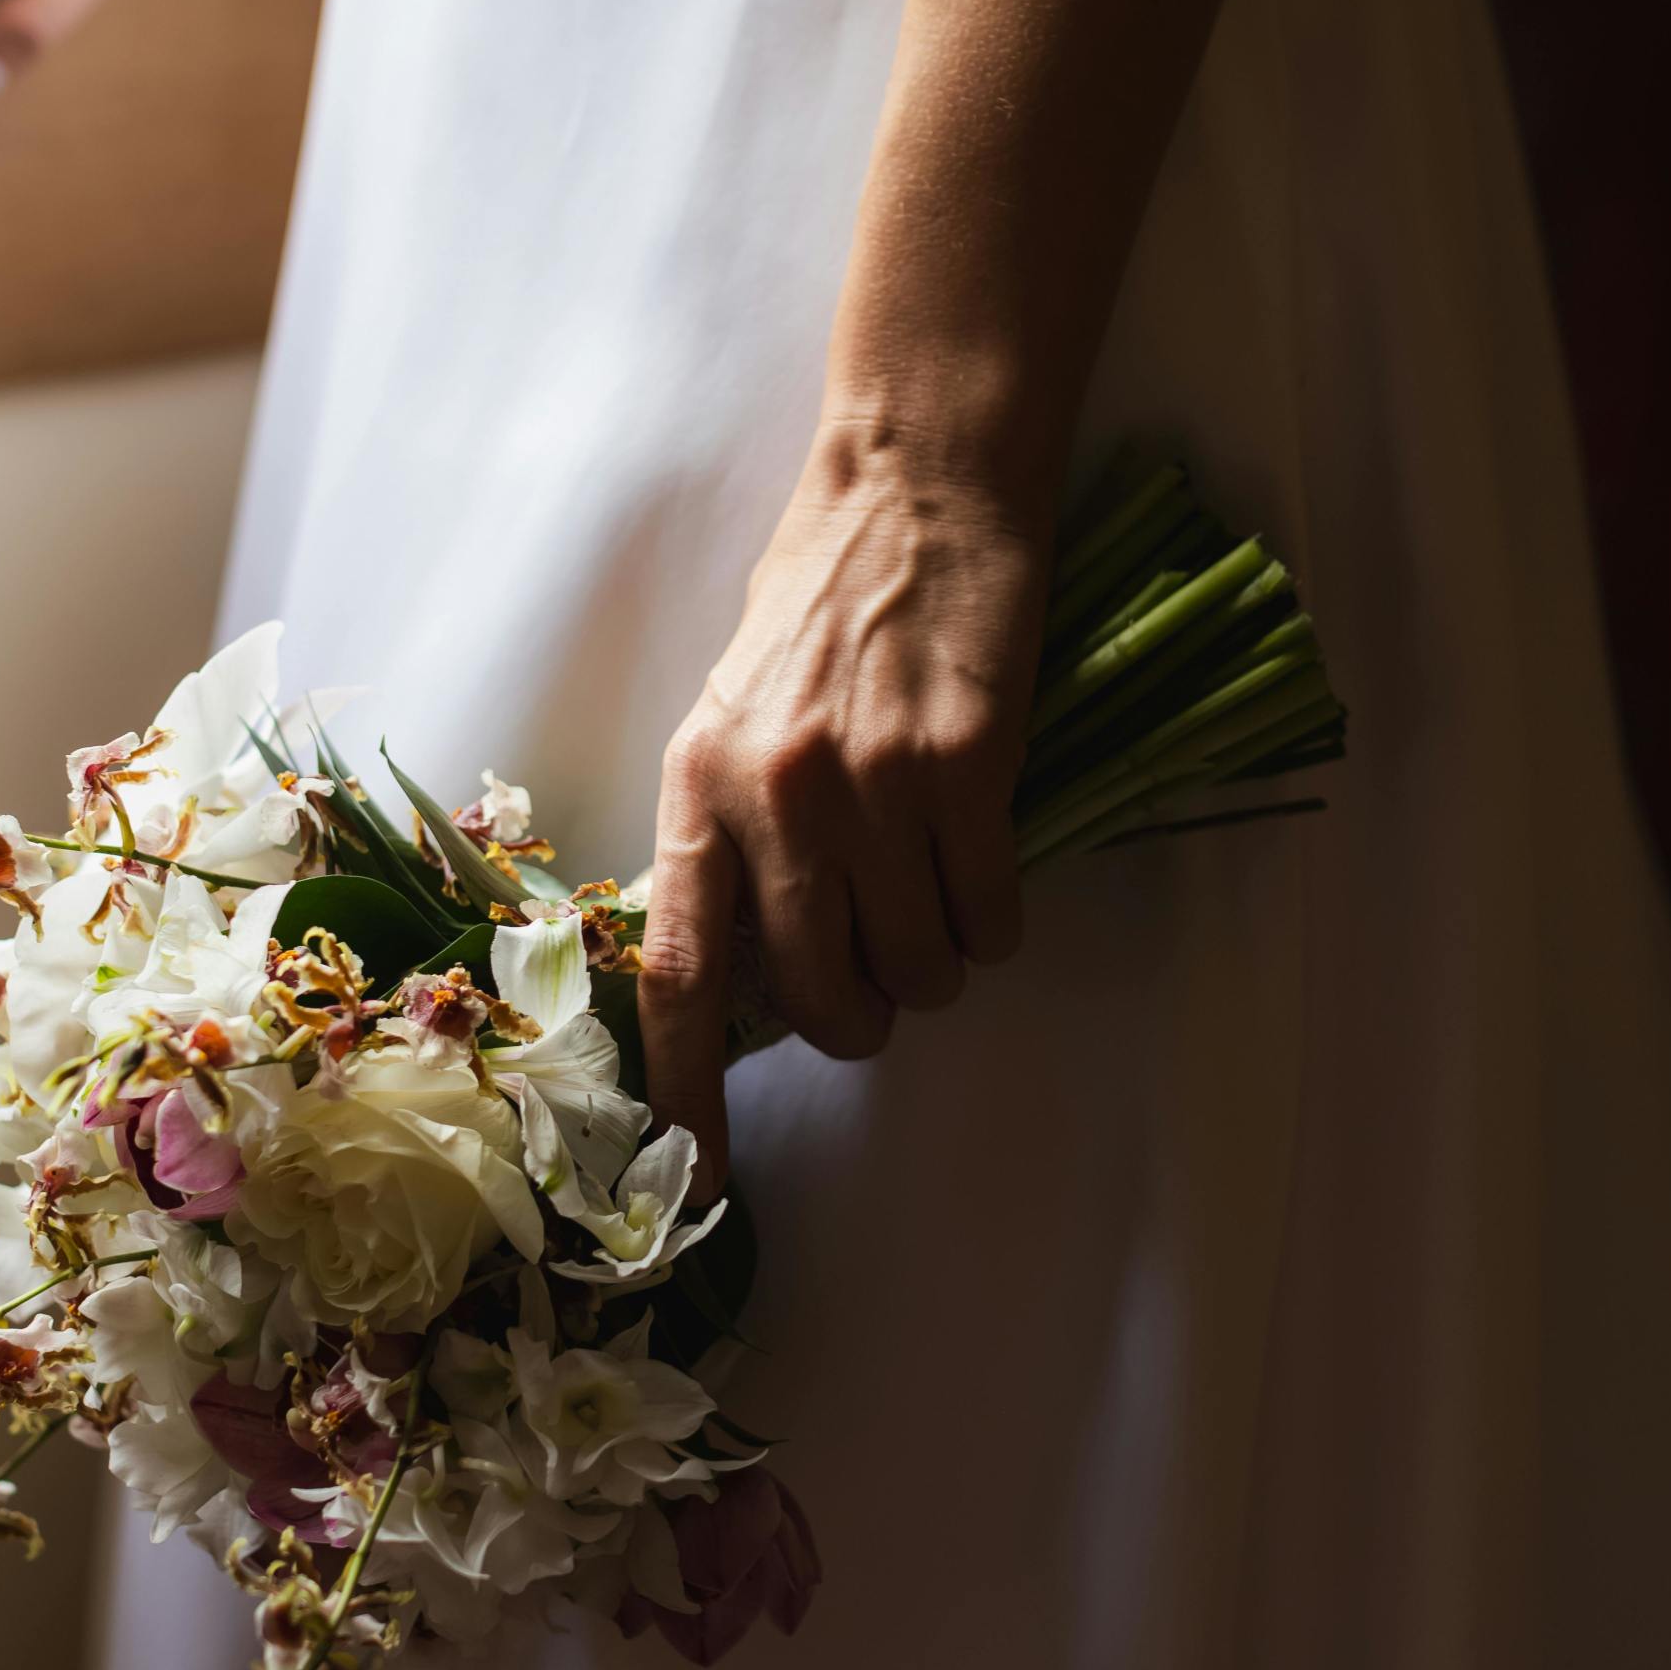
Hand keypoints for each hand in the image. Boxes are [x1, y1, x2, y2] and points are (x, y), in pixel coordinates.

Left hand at [639, 420, 1043, 1198]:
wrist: (916, 490)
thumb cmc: (820, 609)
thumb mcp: (734, 720)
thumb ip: (730, 840)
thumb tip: (748, 977)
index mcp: (695, 790)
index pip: (676, 973)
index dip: (687, 1093)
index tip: (703, 1179)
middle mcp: (771, 799)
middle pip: (812, 998)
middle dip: (857, 1022)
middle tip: (881, 986)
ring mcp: (869, 787)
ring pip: (913, 972)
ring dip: (934, 974)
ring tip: (940, 909)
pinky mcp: (964, 770)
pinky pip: (987, 922)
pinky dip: (993, 929)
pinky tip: (987, 877)